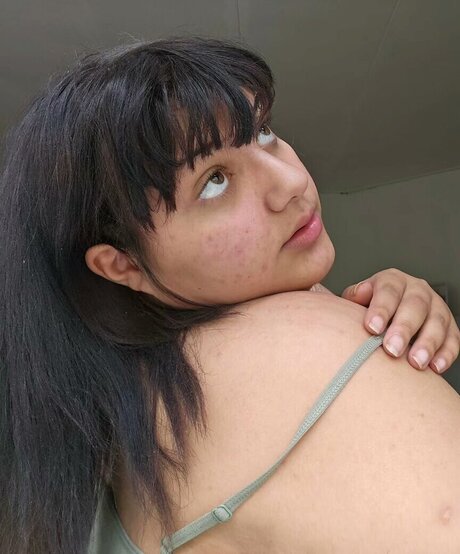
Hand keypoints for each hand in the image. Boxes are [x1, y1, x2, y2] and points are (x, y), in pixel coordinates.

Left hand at [341, 268, 459, 373]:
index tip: (372, 328)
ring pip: (437, 322)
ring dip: (427, 343)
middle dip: (404, 328)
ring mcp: (435, 307)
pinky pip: (453, 339)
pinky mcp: (449, 327)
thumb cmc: (367, 312)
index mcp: (391, 280)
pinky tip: (435, 367)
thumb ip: (354, 297)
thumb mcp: (355, 300)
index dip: (381, 309)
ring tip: (415, 363)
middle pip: (414, 306)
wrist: (384, 319)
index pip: (388, 290)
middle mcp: (416, 290)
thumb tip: (356, 296)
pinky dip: (446, 353)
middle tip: (392, 349)